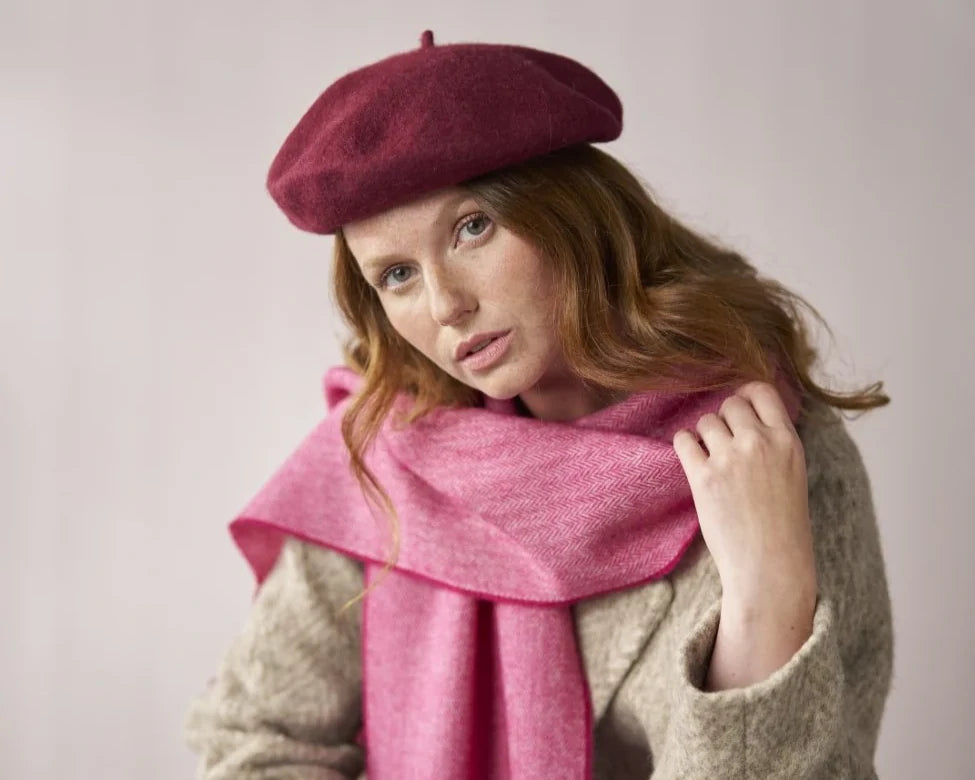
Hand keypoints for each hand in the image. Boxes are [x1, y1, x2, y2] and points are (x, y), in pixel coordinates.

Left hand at [672, 381, 817, 609]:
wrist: (770, 566)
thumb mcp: (793, 473)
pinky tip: (693, 460)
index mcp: (787, 441)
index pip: (762, 392)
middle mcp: (759, 443)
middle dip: (724, 419)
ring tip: (711, 458)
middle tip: (724, 442)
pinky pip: (683, 440)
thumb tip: (745, 417)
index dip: (745, 395)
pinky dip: (685, 445)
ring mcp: (730, 458)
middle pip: (730, 404)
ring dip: (704, 435)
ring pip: (706, 421)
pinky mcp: (704, 477)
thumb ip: (773, 442)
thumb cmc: (783, 526)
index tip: (738, 406)